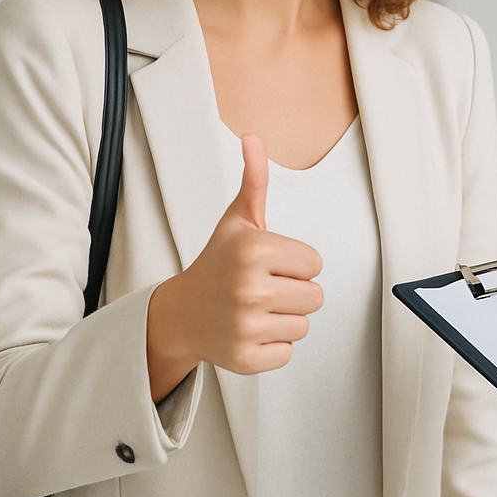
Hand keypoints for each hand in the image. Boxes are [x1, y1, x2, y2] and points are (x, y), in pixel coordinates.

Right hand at [146, 134, 323, 399]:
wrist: (180, 313)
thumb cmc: (217, 264)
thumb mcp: (237, 221)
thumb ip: (254, 181)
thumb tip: (253, 139)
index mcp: (254, 251)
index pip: (315, 263)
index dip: (296, 264)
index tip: (269, 264)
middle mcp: (249, 288)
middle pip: (315, 296)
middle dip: (294, 292)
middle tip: (263, 288)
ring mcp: (245, 325)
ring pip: (304, 325)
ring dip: (284, 319)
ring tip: (256, 309)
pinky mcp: (245, 357)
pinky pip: (287, 352)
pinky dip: (272, 346)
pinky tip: (250, 331)